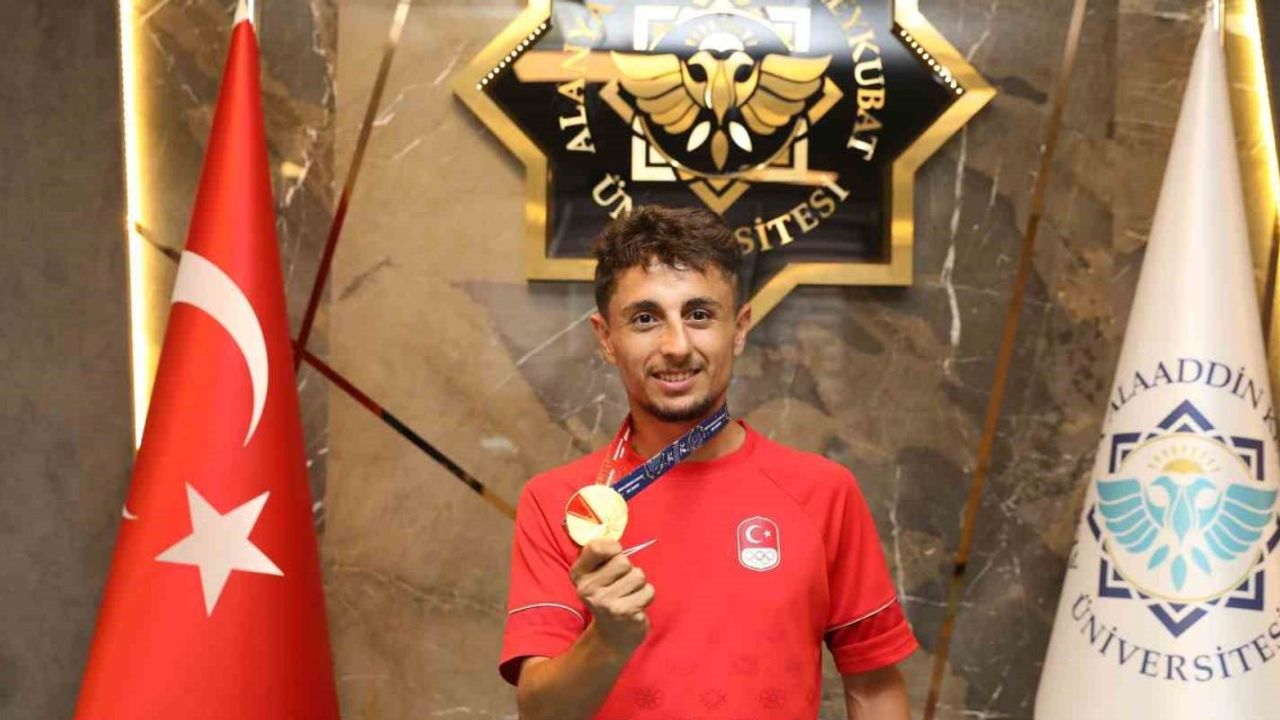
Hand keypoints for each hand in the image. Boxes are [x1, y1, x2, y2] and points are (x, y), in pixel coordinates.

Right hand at [570, 539, 655, 654]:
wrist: (612, 635)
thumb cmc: (608, 595)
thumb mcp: (594, 574)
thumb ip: (601, 554)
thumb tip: (614, 545)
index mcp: (578, 575)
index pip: (596, 547)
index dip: (612, 547)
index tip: (614, 556)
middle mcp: (588, 590)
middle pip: (623, 561)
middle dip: (628, 569)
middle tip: (621, 583)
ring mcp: (606, 603)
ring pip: (638, 575)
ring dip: (639, 584)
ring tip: (628, 594)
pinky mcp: (626, 613)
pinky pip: (648, 591)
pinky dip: (646, 596)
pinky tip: (635, 605)